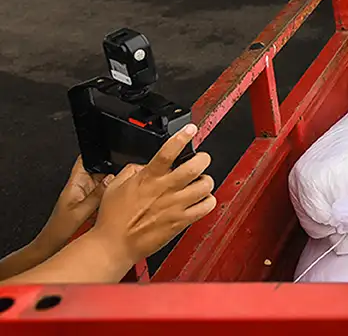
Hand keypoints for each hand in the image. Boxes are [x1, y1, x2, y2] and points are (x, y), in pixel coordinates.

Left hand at [34, 157, 107, 254]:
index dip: (96, 152)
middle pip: (100, 170)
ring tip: (115, 193)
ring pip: (104, 182)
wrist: (53, 244)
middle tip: (120, 178)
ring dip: (112, 185)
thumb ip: (97, 195)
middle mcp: (81, 186)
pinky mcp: (91, 203)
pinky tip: (112, 203)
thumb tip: (113, 179)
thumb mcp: (81, 212)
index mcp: (74, 183)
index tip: (112, 150)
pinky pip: (105, 194)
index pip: (85, 159)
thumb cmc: (59, 229)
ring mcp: (86, 194)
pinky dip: (111, 196)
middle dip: (111, 170)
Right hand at [91, 125, 216, 266]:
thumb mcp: (116, 186)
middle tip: (200, 160)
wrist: (114, 245)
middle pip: (196, 166)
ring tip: (200, 182)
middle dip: (203, 159)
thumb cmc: (112, 219)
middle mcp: (165, 189)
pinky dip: (208, 201)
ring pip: (205, 185)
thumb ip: (132, 171)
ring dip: (206, 181)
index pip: (168, 152)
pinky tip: (201, 200)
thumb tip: (143, 164)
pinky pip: (206, 207)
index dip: (182, 138)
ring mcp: (175, 205)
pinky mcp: (181, 221)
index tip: (190, 130)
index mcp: (148, 178)